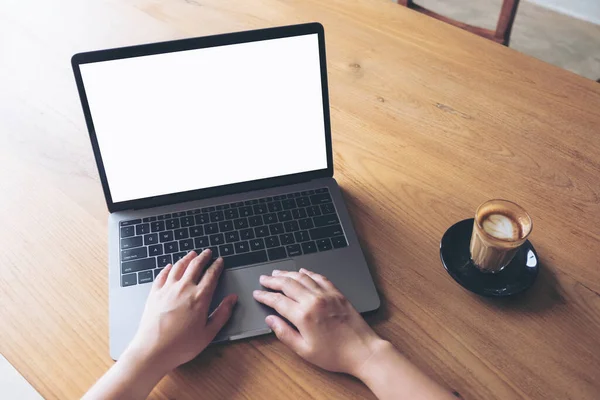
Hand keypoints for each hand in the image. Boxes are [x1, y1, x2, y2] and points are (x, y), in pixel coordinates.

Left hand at [127, 250, 236, 372]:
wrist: (152, 350)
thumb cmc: (181, 345)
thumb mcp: (208, 333)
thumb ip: (222, 313)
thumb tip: (232, 299)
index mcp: (200, 297)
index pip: (211, 275)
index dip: (217, 266)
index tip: (220, 261)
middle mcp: (184, 288)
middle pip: (195, 266)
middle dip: (203, 257)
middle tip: (207, 252)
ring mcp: (167, 289)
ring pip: (179, 266)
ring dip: (187, 258)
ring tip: (192, 254)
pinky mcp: (154, 293)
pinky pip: (162, 275)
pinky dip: (168, 268)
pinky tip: (170, 266)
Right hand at [252, 268, 382, 375]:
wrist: (362, 350)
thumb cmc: (335, 354)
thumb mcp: (304, 350)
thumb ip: (284, 333)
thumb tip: (271, 320)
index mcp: (303, 315)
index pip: (277, 301)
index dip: (265, 296)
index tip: (257, 294)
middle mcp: (314, 300)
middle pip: (288, 284)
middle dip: (273, 281)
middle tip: (263, 279)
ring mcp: (326, 295)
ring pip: (302, 277)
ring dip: (288, 273)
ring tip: (277, 273)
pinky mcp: (337, 293)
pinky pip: (319, 277)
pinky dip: (308, 272)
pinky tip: (302, 271)